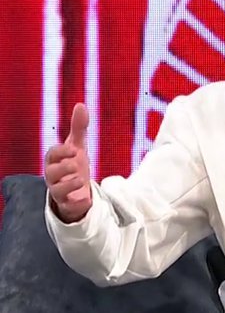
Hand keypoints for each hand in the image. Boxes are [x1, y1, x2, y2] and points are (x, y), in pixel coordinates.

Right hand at [44, 103, 91, 221]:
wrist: (78, 190)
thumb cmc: (73, 164)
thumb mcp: (78, 146)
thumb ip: (78, 127)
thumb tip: (81, 104)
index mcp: (55, 161)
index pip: (51, 154)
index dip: (61, 151)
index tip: (74, 149)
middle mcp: (54, 177)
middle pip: (50, 173)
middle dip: (63, 167)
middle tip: (76, 164)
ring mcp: (60, 192)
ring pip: (57, 191)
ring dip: (69, 185)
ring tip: (81, 179)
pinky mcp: (69, 206)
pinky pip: (69, 208)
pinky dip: (78, 204)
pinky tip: (86, 200)